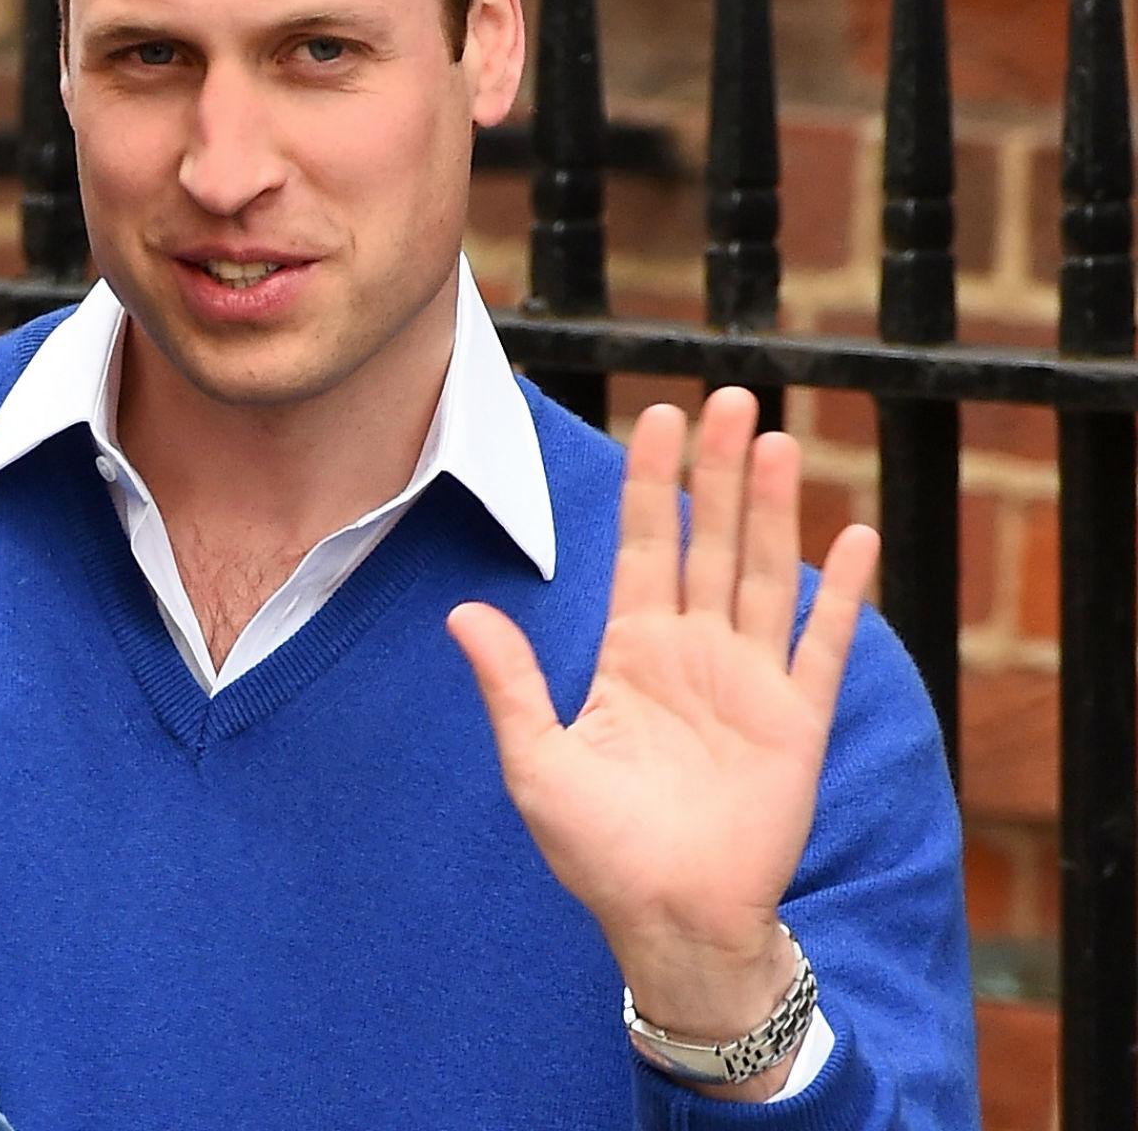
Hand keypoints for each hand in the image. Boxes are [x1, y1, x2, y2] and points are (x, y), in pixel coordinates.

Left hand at [446, 387, 878, 1097]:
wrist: (667, 919)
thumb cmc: (597, 849)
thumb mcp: (537, 760)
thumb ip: (511, 682)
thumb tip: (462, 613)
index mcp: (633, 653)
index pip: (644, 546)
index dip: (651, 483)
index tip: (659, 418)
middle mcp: (695, 653)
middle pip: (708, 541)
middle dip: (716, 471)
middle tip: (728, 396)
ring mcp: (750, 682)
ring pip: (763, 574)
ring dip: (771, 509)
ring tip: (774, 440)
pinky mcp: (797, 723)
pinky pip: (822, 646)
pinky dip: (839, 594)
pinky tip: (852, 537)